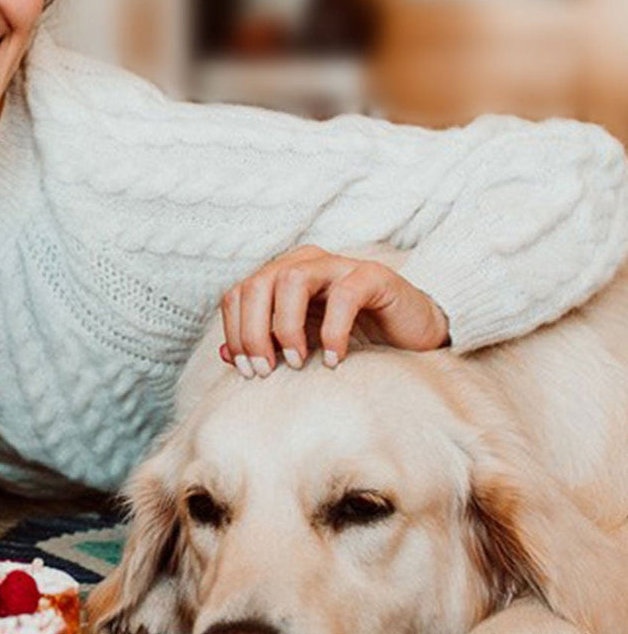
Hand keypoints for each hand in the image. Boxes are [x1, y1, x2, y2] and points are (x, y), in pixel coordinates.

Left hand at [218, 245, 449, 376]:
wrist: (409, 337)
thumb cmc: (351, 339)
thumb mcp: (301, 345)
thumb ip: (265, 347)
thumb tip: (224, 356)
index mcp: (281, 275)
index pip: (239, 294)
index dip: (234, 332)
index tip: (246, 370)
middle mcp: (306, 263)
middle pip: (258, 284)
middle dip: (253, 331)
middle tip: (264, 370)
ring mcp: (339, 265)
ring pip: (292, 279)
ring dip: (286, 326)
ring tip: (296, 362)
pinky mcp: (373, 276)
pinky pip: (343, 295)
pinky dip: (332, 331)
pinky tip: (333, 359)